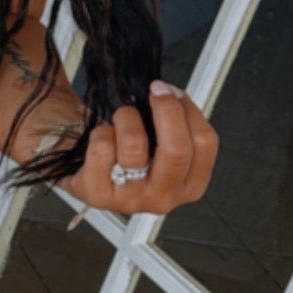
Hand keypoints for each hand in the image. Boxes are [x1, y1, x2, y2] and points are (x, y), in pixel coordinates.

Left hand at [60, 79, 217, 223]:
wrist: (89, 172)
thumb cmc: (130, 154)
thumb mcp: (163, 142)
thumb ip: (176, 123)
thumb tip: (170, 94)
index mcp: (189, 185)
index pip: (204, 144)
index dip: (188, 110)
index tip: (171, 91)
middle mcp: (164, 198)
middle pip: (177, 150)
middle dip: (166, 110)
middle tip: (154, 91)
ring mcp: (131, 200)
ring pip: (134, 145)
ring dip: (127, 117)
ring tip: (121, 119)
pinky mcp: (99, 195)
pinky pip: (102, 148)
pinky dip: (100, 132)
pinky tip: (101, 140)